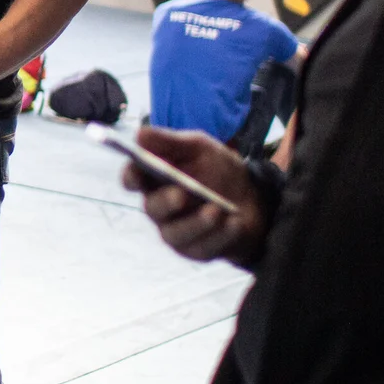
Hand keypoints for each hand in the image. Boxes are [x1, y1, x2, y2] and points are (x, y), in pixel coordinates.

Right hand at [121, 126, 266, 267]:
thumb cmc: (217, 169)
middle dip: (166, 202)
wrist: (252, 197)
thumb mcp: (198, 147)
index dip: (131, 176)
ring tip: (216, 210)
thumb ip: (169, 142)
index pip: (132, 179)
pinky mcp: (197, 250)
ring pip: (175, 233)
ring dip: (196, 222)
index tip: (139, 170)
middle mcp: (159, 207)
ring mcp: (176, 231)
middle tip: (182, 194)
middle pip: (152, 208)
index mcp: (153, 179)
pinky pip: (203, 247)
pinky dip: (220, 234)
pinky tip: (234, 223)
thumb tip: (139, 134)